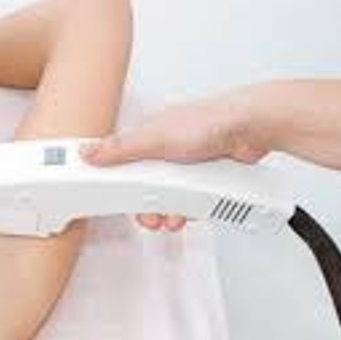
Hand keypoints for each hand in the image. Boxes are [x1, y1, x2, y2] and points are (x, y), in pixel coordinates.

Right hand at [78, 95, 268, 231]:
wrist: (252, 129)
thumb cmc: (209, 122)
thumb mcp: (155, 138)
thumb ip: (119, 149)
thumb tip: (88, 153)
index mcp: (147, 136)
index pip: (121, 165)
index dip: (117, 185)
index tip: (116, 200)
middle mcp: (164, 149)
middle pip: (144, 187)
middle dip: (146, 206)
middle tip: (148, 216)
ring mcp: (185, 165)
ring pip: (168, 196)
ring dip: (169, 211)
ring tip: (172, 217)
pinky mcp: (204, 177)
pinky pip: (190, 199)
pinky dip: (190, 208)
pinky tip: (191, 210)